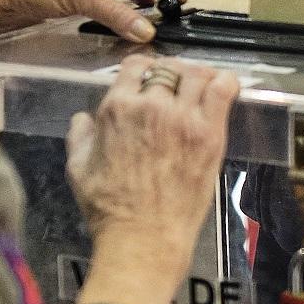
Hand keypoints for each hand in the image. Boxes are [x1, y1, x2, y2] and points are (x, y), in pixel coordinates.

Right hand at [67, 55, 240, 303]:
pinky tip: (223, 90)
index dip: (144, 69)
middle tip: (176, 89)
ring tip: (200, 89)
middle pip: (168, 68)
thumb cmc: (109, 210)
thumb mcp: (78, 169)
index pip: (136, 65)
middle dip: (171, 74)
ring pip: (197, 74)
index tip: (150, 79)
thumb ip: (79, 136)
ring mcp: (183, 117)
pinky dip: (225, 83)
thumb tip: (83, 118)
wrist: (143, 238)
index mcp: (118, 108)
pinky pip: (223, 90)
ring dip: (198, 77)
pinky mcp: (209, 133)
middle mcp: (151, 105)